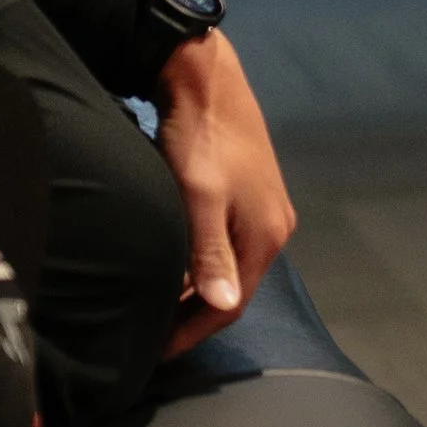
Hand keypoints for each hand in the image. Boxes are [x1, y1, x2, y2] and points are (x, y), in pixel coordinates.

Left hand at [152, 34, 296, 357]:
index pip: (231, 305)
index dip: (193, 331)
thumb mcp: (199, 197)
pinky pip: (226, 242)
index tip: (156, 351)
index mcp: (266, 234)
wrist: (203, 75)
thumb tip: (224, 305)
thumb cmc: (197, 137)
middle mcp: (274, 225)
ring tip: (157, 304)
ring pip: (228, 265)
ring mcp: (264, 207)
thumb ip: (209, 253)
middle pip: (233, 287)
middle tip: (152, 334)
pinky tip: (174, 261)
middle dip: (194, 315)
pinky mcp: (249, 190)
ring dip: (196, 288)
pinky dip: (200, 261)